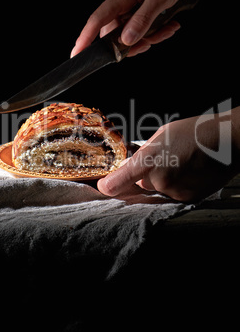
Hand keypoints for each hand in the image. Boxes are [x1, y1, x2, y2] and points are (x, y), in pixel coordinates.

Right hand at [71, 0, 191, 57]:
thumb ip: (142, 20)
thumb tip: (126, 40)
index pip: (97, 20)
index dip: (85, 39)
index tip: (76, 54)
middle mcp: (120, 2)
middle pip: (115, 34)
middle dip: (134, 43)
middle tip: (152, 40)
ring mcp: (127, 6)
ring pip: (129, 34)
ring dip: (148, 37)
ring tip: (166, 27)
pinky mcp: (135, 9)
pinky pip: (138, 27)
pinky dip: (153, 31)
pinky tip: (167, 24)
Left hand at [98, 112, 238, 202]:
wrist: (228, 142)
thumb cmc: (194, 132)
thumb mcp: (162, 134)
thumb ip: (143, 151)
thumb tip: (130, 162)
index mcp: (150, 160)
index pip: (120, 180)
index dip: (109, 185)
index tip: (103, 186)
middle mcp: (160, 180)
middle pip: (141, 183)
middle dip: (144, 175)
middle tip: (162, 160)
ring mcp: (174, 192)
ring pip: (157, 189)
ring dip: (161, 180)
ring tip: (178, 163)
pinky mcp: (187, 199)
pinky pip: (172, 194)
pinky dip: (175, 186)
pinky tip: (187, 171)